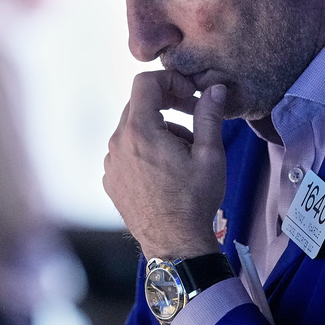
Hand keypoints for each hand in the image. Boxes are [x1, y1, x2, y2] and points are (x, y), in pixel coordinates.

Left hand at [103, 70, 226, 260]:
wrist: (175, 245)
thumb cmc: (194, 201)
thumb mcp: (209, 155)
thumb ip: (209, 115)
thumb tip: (214, 89)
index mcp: (140, 132)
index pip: (144, 83)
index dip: (169, 80)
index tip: (189, 94)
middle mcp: (117, 144)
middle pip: (138, 104)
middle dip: (166, 104)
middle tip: (193, 116)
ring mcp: (111, 163)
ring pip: (133, 128)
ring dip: (158, 129)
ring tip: (184, 153)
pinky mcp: (110, 179)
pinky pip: (126, 151)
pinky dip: (145, 150)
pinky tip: (166, 170)